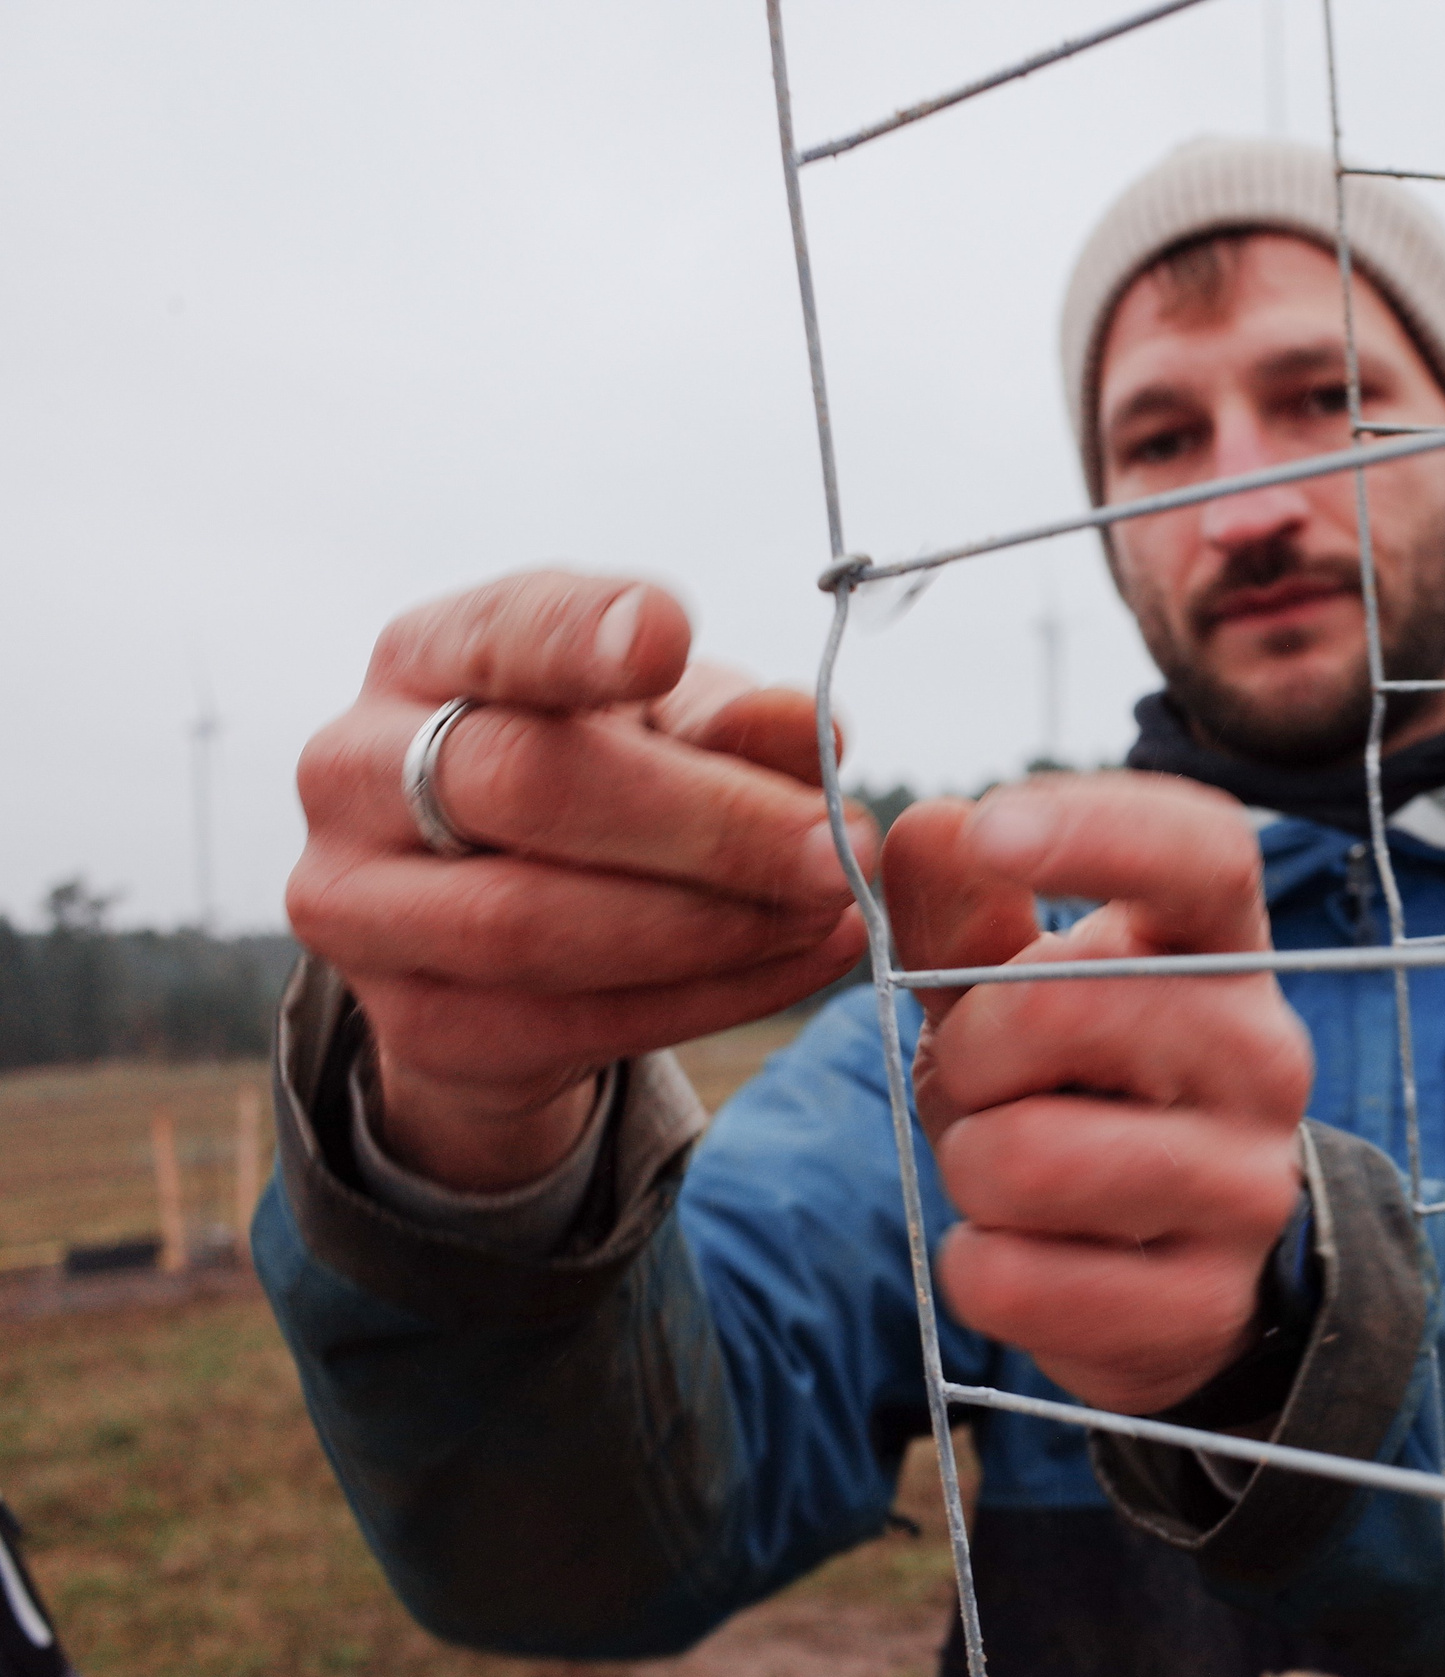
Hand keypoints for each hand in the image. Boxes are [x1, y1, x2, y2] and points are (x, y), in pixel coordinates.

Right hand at [288, 569, 876, 1191]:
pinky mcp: (412, 1023)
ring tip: (831, 906)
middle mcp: (356, 771)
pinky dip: (712, 996)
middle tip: (836, 843)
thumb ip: (730, 720)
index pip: (495, 633)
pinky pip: (571, 1020)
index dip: (577, 634)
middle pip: (524, 785)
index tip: (669, 637)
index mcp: (426, 658)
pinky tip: (804, 960)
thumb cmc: (599, 781)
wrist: (499, 940)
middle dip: (704, 821)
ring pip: (533, 922)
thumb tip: (810, 730)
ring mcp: (358, 905)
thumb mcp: (668, 726)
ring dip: (712, 924)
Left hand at [885, 773, 1311, 1414]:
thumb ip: (962, 912)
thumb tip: (928, 829)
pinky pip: (1014, 1281)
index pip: (1203, 854)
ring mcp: (1250, 1186)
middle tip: (985, 1082)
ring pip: (1024, 1158)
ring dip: (969, 1166)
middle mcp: (1264, 1055)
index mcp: (1224, 950)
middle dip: (970, 1052)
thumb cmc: (1075, 1088)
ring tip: (1010, 1170)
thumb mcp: (1012, 990)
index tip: (989, 826)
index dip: (1098, 828)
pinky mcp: (1207, 1305)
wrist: (1164, 1265)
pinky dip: (977, 1271)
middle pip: (1065, 1006)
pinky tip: (1025, 1255)